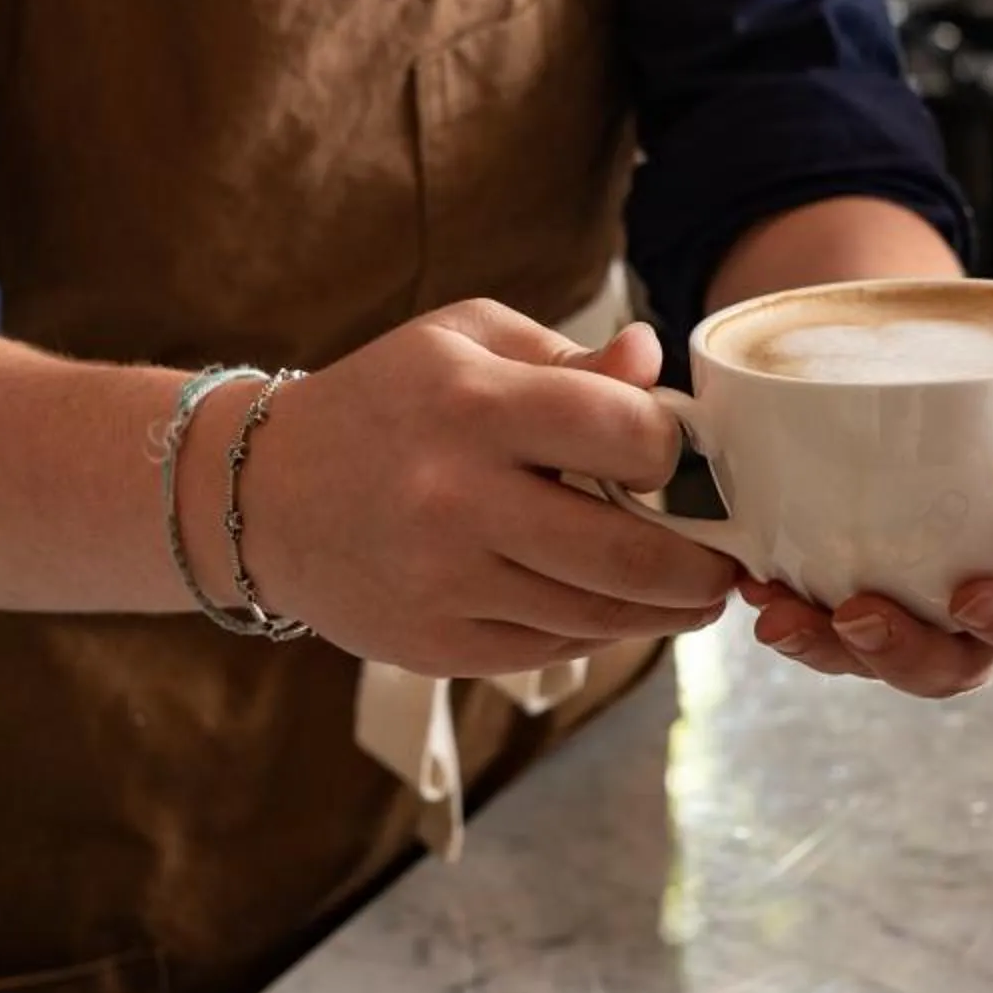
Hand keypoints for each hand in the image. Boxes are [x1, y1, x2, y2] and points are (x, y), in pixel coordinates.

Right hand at [207, 306, 736, 675]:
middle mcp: (457, 501)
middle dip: (704, 564)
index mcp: (473, 407)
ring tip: (696, 591)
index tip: (685, 460)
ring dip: (668, 610)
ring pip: (602, 615)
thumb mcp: (467, 344)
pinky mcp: (439, 646)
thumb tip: (658, 365)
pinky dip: (602, 632)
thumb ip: (572, 359)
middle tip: (729, 560)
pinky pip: (556, 648)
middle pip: (631, 554)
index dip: (677, 452)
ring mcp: (445, 584)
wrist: (263, 494)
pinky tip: (619, 608)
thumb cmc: (389, 403)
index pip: (627, 435)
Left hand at [743, 416, 992, 699]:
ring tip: (778, 613)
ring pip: (874, 658)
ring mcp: (909, 609)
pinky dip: (786, 608)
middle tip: (856, 618)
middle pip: (952, 665)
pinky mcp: (847, 594)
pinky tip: (753, 580)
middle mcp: (974, 608)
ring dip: (825, 647)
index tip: (970, 600)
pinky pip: (818, 623)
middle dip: (903, 655)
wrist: (930, 385)